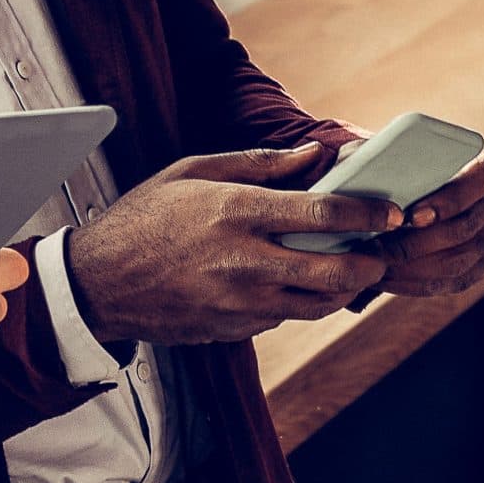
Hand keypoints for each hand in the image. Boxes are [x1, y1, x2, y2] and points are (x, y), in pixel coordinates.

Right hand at [66, 144, 406, 348]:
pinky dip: (297, 301)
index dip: (366, 212)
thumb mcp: (190, 173)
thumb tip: (312, 154)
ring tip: (343, 269)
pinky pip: (284, 318)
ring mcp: (239, 302)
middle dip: (369, 261)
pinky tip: (290, 284)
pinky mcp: (233, 328)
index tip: (387, 211)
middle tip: (376, 251)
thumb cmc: (142, 220)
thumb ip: (257, 163)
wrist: (96, 283)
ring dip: (342, 288)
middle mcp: (243, 261)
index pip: (322, 213)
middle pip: (335, 270)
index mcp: (234, 212)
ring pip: (319, 303)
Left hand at [372, 148, 483, 295]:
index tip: (412, 216)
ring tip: (373, 265)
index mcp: (480, 168)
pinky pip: (451, 282)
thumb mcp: (385, 152)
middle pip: (463, 230)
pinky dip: (415, 285)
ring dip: (412, 267)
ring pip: (457, 261)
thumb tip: (362, 173)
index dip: (449, 201)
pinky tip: (384, 280)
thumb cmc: (389, 164)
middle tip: (377, 249)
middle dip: (416, 243)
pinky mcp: (475, 266)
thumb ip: (382, 155)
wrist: (397, 190)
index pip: (478, 181)